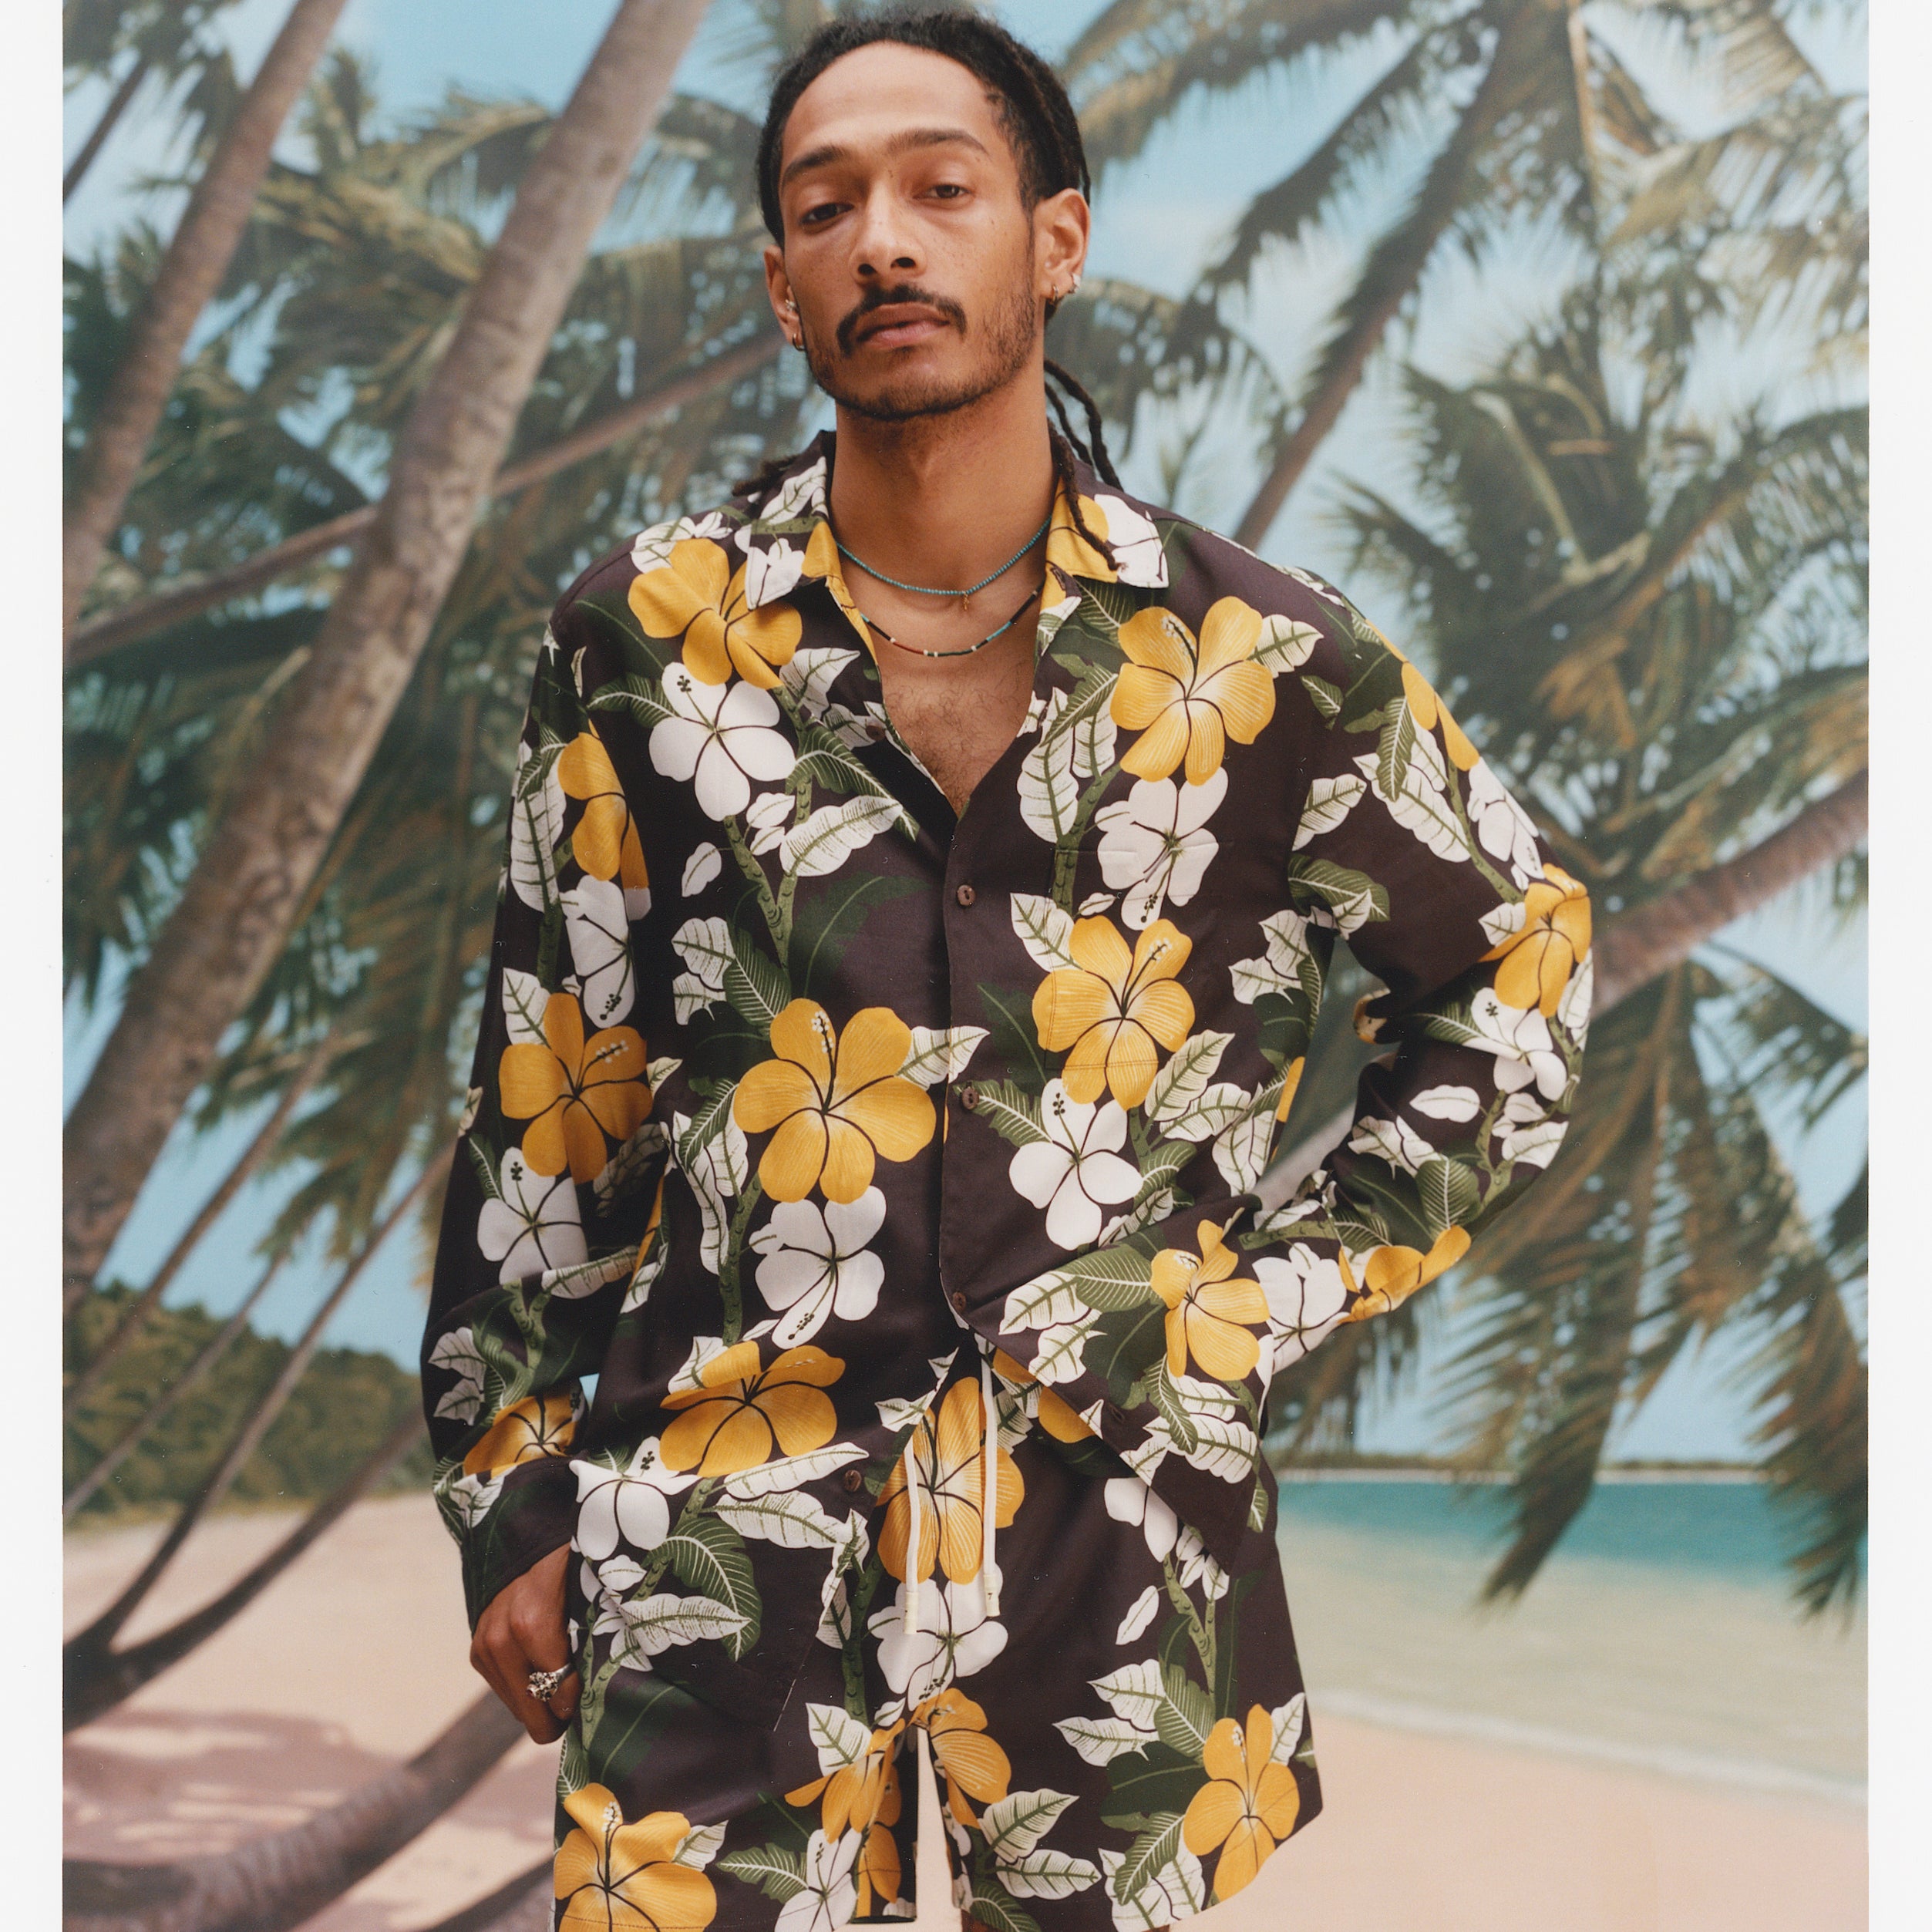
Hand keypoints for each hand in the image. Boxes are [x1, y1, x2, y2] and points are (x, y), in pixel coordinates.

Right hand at [470, 1543, 579, 1743]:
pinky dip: (527, 1691)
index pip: (559, 1695)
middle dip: (559, 1715)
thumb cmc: (571, 1569)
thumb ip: (594, 1637)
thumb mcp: (591, 1595)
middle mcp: (501, 1640)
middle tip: (582, 1707)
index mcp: (532, 1626)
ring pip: (519, 1708)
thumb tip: (608, 1686)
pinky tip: (543, 1672)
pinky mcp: (477, 1652)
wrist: (527, 1541)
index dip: (581, 1702)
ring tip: (565, 1687)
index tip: (596, 1694)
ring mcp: (484, 1647)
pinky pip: (506, 1693)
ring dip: (542, 1704)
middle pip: (533, 1712)